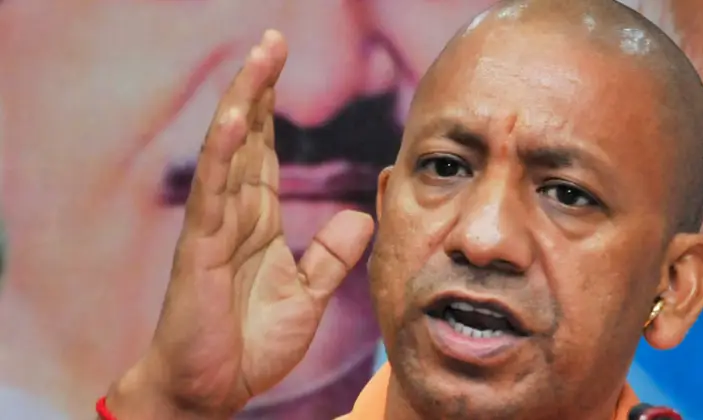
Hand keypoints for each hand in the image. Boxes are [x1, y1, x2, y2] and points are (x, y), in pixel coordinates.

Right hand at [105, 29, 374, 418]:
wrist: (213, 388)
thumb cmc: (251, 342)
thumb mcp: (308, 295)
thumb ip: (332, 255)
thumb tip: (364, 214)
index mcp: (258, 222)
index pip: (265, 152)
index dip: (272, 109)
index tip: (281, 66)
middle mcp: (234, 214)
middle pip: (247, 137)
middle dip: (259, 87)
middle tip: (272, 40)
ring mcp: (214, 227)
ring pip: (228, 152)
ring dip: (243, 101)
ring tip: (259, 56)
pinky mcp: (199, 249)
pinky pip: (212, 193)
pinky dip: (222, 154)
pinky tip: (236, 117)